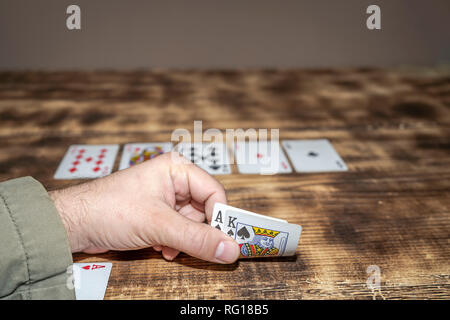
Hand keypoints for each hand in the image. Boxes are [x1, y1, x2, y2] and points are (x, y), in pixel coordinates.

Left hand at [49, 152, 239, 263]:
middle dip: (196, 231)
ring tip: (165, 245)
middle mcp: (173, 180)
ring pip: (191, 223)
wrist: (74, 223)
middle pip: (204, 209)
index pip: (214, 192)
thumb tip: (230, 249)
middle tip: (191, 245)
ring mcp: (165, 198)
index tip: (225, 240)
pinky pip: (178, 230)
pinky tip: (159, 247)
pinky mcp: (156, 214)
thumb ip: (197, 238)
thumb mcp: (158, 225)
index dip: (220, 217)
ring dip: (182, 239)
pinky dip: (173, 242)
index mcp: (177, 168)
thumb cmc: (108, 209)